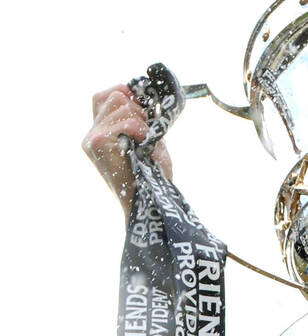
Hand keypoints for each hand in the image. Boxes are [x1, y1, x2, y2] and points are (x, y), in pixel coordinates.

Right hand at [82, 85, 172, 211]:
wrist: (146, 203)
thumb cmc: (150, 178)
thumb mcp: (146, 144)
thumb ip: (139, 121)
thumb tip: (140, 96)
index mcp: (99, 133)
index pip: (102, 97)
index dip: (123, 93)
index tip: (142, 107)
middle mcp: (91, 134)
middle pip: (113, 96)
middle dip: (136, 108)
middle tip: (147, 132)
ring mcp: (92, 138)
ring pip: (119, 103)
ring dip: (140, 120)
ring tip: (145, 142)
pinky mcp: (98, 143)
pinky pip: (125, 121)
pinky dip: (140, 129)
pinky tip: (143, 145)